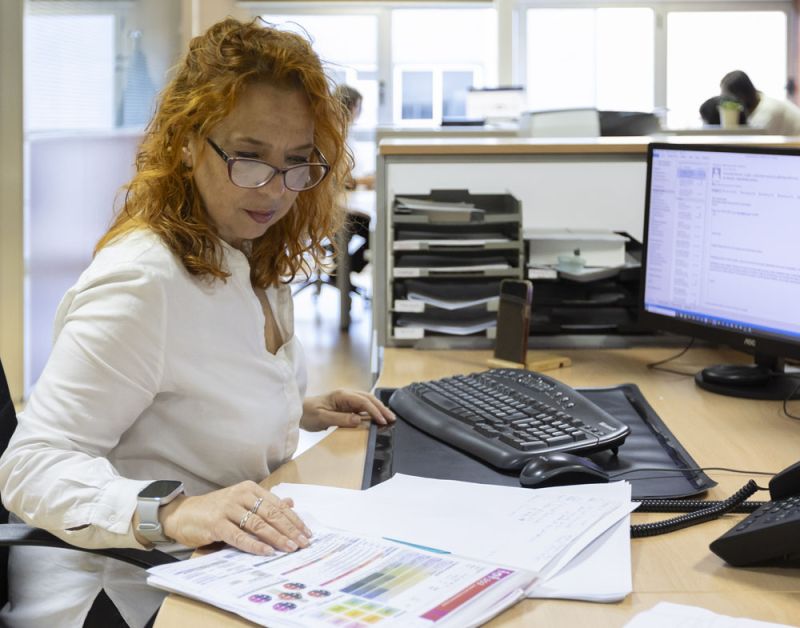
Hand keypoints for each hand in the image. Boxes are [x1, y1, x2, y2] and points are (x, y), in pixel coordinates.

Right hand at [153, 481, 311, 555]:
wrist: (183, 514)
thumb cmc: (215, 510)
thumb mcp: (242, 502)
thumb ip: (265, 503)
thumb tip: (291, 504)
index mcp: (250, 489)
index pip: (277, 505)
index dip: (294, 519)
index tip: (306, 532)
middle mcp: (240, 495)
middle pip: (271, 514)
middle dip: (290, 530)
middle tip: (303, 543)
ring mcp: (228, 509)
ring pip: (259, 524)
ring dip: (277, 538)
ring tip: (290, 548)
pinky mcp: (216, 524)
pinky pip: (239, 536)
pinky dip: (255, 545)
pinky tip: (267, 552)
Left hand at [300, 389, 394, 431]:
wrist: (297, 411)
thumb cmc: (308, 413)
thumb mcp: (322, 418)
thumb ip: (340, 419)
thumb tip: (359, 420)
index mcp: (342, 395)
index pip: (363, 402)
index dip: (374, 411)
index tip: (382, 421)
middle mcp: (346, 395)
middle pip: (369, 399)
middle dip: (381, 408)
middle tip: (392, 419)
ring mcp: (346, 400)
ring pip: (367, 402)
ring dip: (378, 409)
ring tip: (388, 418)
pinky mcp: (345, 406)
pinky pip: (362, 407)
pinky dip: (371, 411)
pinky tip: (376, 418)